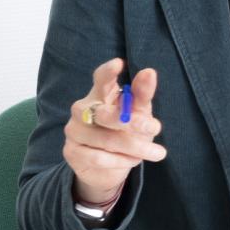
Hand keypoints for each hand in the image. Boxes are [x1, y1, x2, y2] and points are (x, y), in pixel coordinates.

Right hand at [63, 58, 164, 203]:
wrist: (109, 167)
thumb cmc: (126, 132)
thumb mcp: (139, 113)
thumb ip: (142, 95)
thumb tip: (149, 72)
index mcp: (100, 94)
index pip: (101, 79)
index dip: (108, 72)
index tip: (119, 63)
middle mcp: (82, 109)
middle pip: (105, 113)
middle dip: (132, 122)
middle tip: (156, 128)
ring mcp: (74, 131)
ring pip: (107, 140)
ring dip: (136, 147)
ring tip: (157, 152)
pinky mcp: (72, 152)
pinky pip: (99, 158)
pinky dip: (121, 160)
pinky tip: (134, 160)